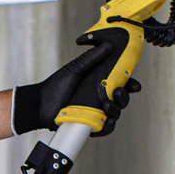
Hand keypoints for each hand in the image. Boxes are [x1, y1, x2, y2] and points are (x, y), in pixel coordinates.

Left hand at [12, 44, 140, 134]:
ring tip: (108, 104)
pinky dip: (108, 126)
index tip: (134, 84)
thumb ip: (92, 57)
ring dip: (116, 110)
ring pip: (114, 114)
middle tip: (118, 91)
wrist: (40, 102)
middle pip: (121, 100)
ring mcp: (95, 112)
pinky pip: (104, 128)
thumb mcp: (76, 68)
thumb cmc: (56, 85)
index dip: (130, 85)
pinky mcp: (89, 125)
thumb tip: (109, 45)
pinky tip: (108, 121)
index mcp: (99, 84)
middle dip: (124, 97)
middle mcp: (99, 98)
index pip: (120, 85)